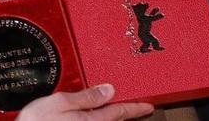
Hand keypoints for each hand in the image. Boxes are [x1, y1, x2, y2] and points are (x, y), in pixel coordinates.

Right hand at [17, 84, 153, 120]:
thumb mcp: (60, 102)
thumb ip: (86, 97)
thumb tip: (108, 90)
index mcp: (92, 120)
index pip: (120, 112)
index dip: (136, 107)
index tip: (148, 106)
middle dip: (128, 114)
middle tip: (140, 109)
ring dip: (116, 119)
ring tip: (122, 114)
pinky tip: (96, 118)